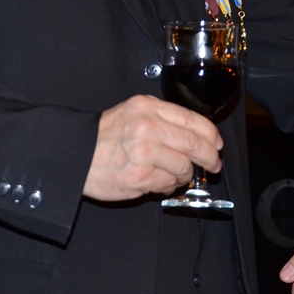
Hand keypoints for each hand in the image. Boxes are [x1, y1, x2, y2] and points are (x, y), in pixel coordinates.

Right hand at [82, 95, 222, 200]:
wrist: (75, 154)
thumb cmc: (104, 135)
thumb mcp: (133, 111)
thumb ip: (163, 117)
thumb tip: (197, 133)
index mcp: (148, 108)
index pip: (193, 120)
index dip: (212, 135)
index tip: (217, 144)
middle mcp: (148, 128)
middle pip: (195, 144)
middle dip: (210, 157)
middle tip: (214, 164)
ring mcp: (145, 154)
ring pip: (184, 167)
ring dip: (186, 174)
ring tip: (177, 174)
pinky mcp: (140, 177)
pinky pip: (168, 184)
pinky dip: (170, 185)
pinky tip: (162, 181)